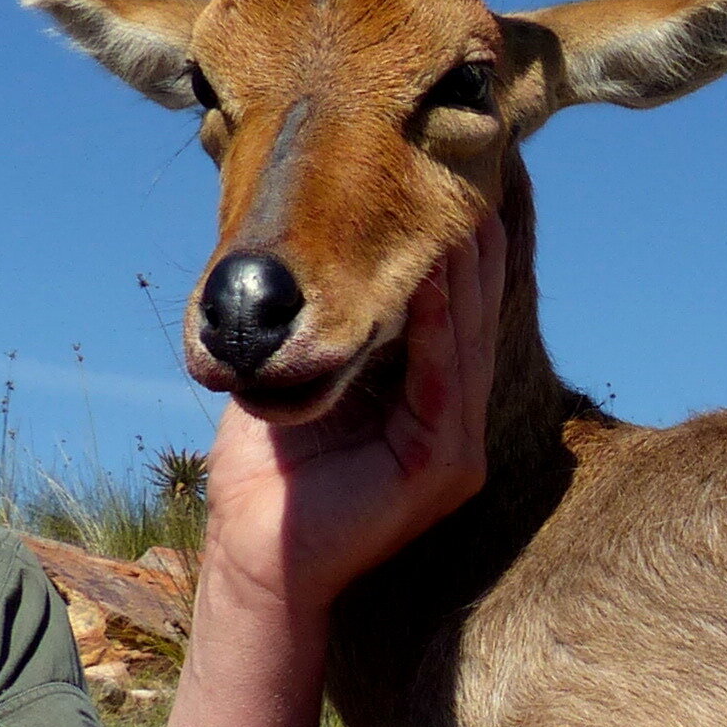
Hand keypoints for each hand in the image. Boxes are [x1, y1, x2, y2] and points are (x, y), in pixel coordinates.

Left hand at [194, 214, 504, 627]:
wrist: (254, 548)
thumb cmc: (270, 467)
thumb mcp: (301, 373)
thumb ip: (328, 323)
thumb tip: (322, 242)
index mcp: (427, 398)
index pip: (454, 311)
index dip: (457, 251)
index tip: (449, 182)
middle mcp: (453, 418)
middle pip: (472, 316)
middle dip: (472, 249)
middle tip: (469, 177)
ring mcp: (457, 446)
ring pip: (466, 342)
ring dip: (462, 275)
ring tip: (459, 213)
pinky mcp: (444, 468)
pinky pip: (444, 382)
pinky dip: (438, 328)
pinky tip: (431, 280)